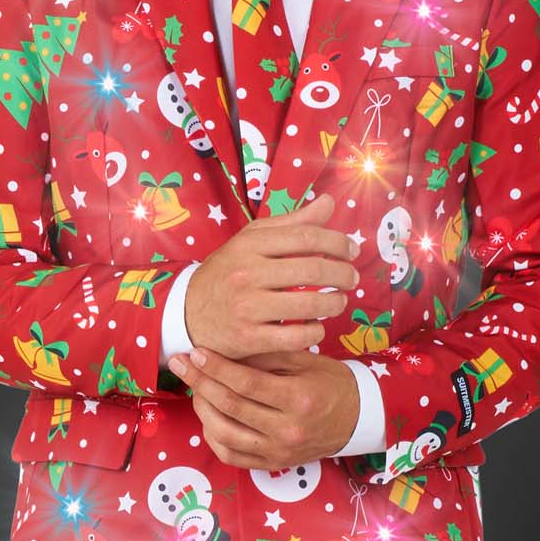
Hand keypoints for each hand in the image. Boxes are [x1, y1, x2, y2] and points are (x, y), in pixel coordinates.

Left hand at [166, 346, 359, 469]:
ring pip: (224, 434)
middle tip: (181, 364)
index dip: (215, 367)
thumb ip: (266, 356)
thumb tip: (226, 351)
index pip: (245, 382)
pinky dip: (213, 437)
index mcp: (298, 399)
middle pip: (230, 406)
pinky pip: (232, 455)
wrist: (357, 419)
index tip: (196, 352)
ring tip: (195, 389)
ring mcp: (279, 451)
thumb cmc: (330, 383)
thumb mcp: (304, 361)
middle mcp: (287, 429)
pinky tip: (208, 417)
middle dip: (199, 382)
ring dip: (202, 409)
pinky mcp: (273, 464)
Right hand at [182, 190, 359, 358]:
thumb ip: (292, 223)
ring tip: (340, 300)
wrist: (187, 312)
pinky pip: (296, 336)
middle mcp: (247, 273)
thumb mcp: (251, 241)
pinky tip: (318, 325)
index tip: (351, 250)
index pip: (305, 236)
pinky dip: (315, 331)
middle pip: (312, 269)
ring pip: (309, 304)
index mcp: (249, 245)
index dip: (337, 243)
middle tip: (352, 277)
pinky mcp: (249, 338)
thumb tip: (328, 202)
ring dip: (334, 303)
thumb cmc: (227, 272)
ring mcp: (247, 307)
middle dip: (342, 273)